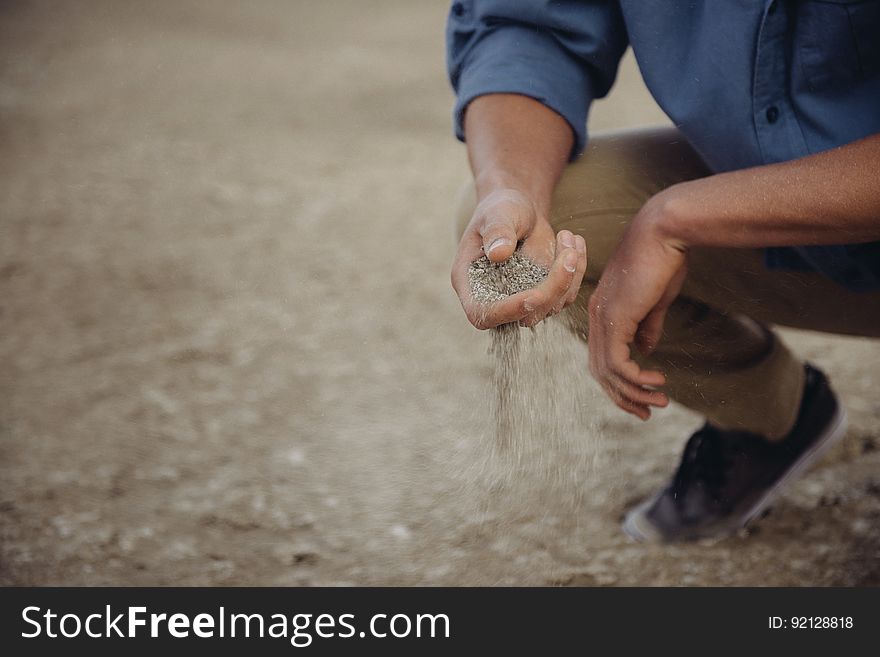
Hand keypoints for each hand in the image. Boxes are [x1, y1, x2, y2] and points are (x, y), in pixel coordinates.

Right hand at [451, 189, 586, 328]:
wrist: (518, 210)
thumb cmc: (500, 209)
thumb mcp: (496, 214)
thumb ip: (497, 232)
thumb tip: (499, 254)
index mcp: (470, 283)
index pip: (483, 313)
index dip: (507, 311)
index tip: (534, 296)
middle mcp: (494, 299)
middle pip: (525, 314)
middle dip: (552, 288)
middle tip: (568, 252)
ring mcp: (521, 300)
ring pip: (552, 306)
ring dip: (569, 274)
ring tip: (568, 236)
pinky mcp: (544, 296)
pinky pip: (567, 295)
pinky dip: (577, 270)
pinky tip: (574, 242)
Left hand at [587, 195, 687, 419]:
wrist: (664, 231)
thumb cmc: (663, 259)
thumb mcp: (655, 300)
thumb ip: (647, 326)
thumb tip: (645, 350)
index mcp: (604, 311)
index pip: (602, 356)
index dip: (619, 381)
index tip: (642, 397)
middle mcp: (597, 316)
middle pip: (599, 370)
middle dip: (622, 396)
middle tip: (646, 413)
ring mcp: (603, 318)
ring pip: (608, 371)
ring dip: (634, 392)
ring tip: (659, 402)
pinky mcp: (615, 318)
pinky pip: (618, 362)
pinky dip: (636, 378)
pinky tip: (657, 382)